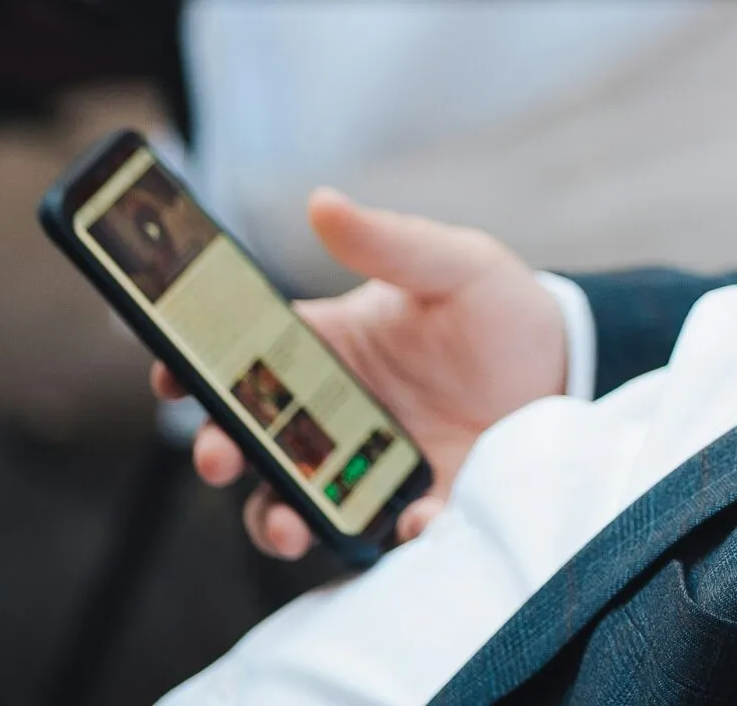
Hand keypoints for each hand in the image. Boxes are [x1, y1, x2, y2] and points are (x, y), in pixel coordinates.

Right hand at [150, 189, 569, 560]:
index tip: (167, 373)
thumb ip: (390, 242)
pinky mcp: (415, 503)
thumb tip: (323, 201)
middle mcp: (332, 411)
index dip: (191, 367)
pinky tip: (410, 521)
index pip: (240, 357)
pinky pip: (382, 533)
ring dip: (277, 516)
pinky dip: (385, 536)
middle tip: (218, 456)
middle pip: (252, 439)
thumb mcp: (454, 264)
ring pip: (295, 499)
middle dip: (221, 451)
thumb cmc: (500, 306)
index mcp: (326, 346)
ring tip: (289, 521)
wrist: (569, 365)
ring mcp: (366, 463)